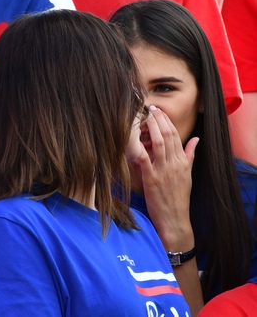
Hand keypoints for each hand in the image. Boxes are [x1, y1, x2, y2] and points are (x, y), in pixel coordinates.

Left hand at [130, 106, 198, 250]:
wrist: (175, 219)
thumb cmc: (178, 197)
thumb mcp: (187, 175)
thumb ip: (190, 155)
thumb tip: (196, 139)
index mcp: (182, 161)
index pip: (175, 136)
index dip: (166, 121)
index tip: (158, 111)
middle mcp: (174, 164)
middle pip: (167, 136)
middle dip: (158, 119)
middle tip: (150, 108)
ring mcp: (163, 171)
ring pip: (158, 143)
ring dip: (151, 128)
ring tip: (144, 117)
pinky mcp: (152, 180)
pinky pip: (144, 160)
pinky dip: (138, 148)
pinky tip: (131, 138)